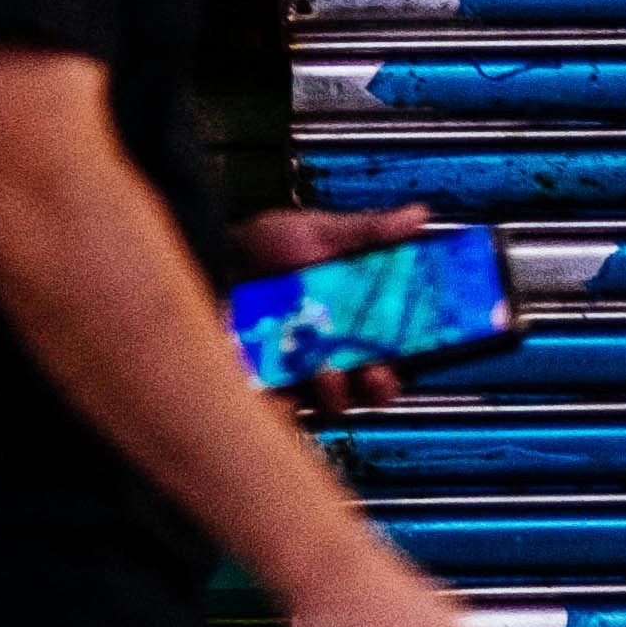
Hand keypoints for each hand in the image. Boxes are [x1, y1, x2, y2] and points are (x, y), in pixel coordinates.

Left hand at [230, 199, 434, 422]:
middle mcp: (331, 350)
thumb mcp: (319, 232)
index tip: (414, 350)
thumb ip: (369, 231)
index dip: (407, 356)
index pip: (394, 349)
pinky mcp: (264, 387)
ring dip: (337, 392)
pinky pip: (284, 410)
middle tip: (375, 372)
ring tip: (325, 371)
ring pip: (333, 403)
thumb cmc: (264, 248)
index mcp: (353, 318)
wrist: (207, 256)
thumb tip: (418, 216)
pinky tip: (284, 386)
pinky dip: (288, 403)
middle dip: (379, 385)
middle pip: (371, 387)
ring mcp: (297, 371)